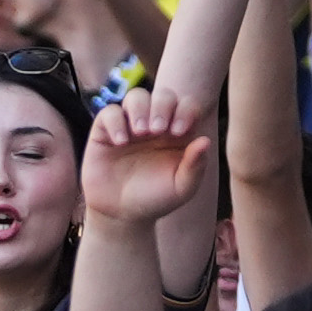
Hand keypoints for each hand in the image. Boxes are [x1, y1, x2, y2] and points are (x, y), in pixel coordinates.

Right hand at [83, 84, 214, 233]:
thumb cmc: (156, 199)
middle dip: (162, 106)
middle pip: (163, 95)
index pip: (187, 105)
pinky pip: (109, 112)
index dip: (186, 111)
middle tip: (158, 129)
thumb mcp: (181, 188)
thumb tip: (206, 141)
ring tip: (140, 132)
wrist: (122, 214)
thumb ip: (195, 166)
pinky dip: (116, 121)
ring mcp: (130, 125)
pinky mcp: (106, 131)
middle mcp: (156, 123)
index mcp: (179, 132)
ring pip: (136, 96)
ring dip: (140, 108)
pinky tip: (121, 142)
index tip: (179, 131)